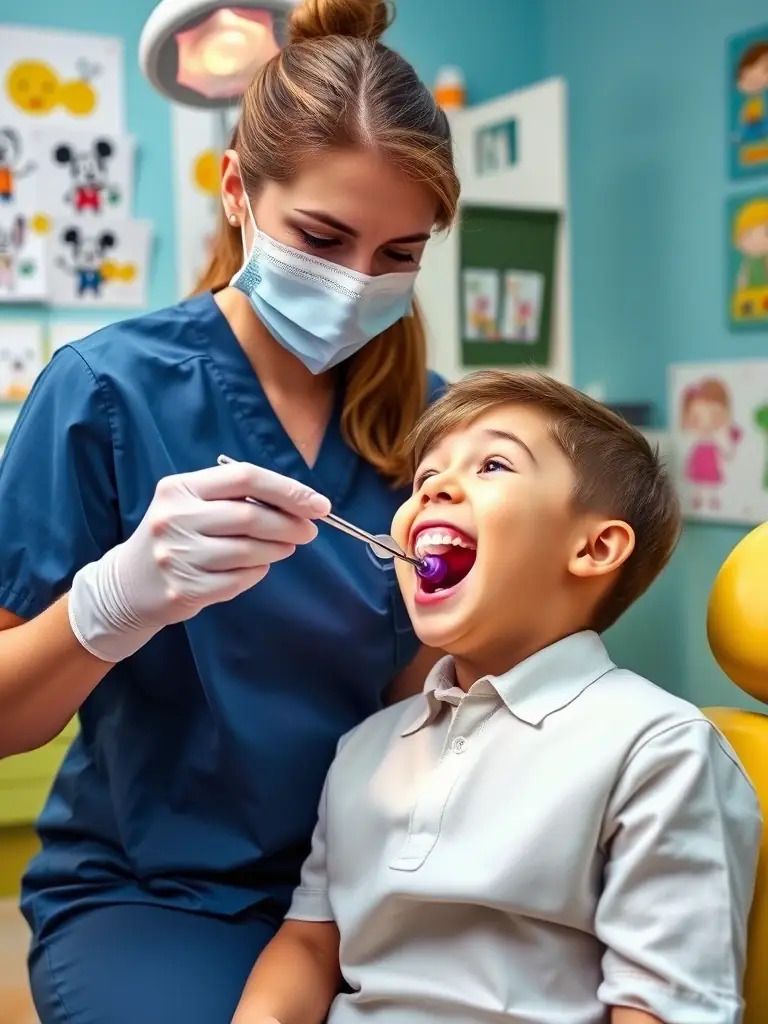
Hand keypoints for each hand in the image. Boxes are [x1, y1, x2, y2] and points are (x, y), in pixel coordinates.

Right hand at [68, 460, 330, 661]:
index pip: (244, 477)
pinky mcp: (185, 589)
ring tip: (285, 547)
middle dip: (291, 524)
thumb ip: (236, 497)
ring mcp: (177, 556)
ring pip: (249, 552)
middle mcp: (175, 518)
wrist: (129, 584)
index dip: (288, 490)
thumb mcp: (193, 504)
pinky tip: (256, 567)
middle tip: (309, 531)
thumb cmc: (177, 536)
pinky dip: (258, 573)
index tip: (319, 504)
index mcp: (179, 488)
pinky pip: (240, 579)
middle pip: (250, 517)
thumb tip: (300, 503)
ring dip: (278, 549)